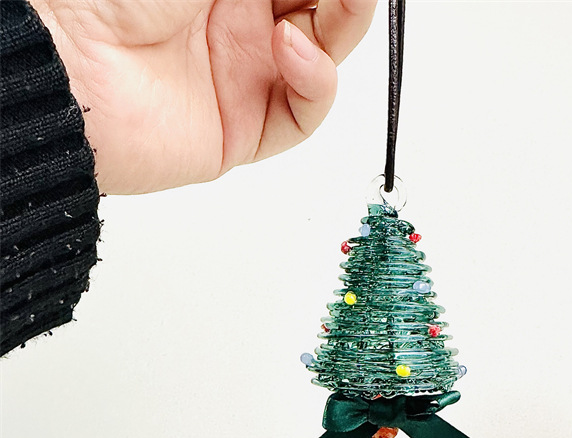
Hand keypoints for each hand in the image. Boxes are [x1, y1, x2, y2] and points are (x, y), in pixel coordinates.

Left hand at [30, 0, 375, 194]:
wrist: (68, 69)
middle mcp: (239, 27)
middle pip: (321, 11)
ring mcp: (245, 79)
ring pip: (322, 58)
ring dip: (344, 25)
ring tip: (345, 0)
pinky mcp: (245, 131)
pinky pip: (303, 112)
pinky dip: (315, 81)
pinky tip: (293, 48)